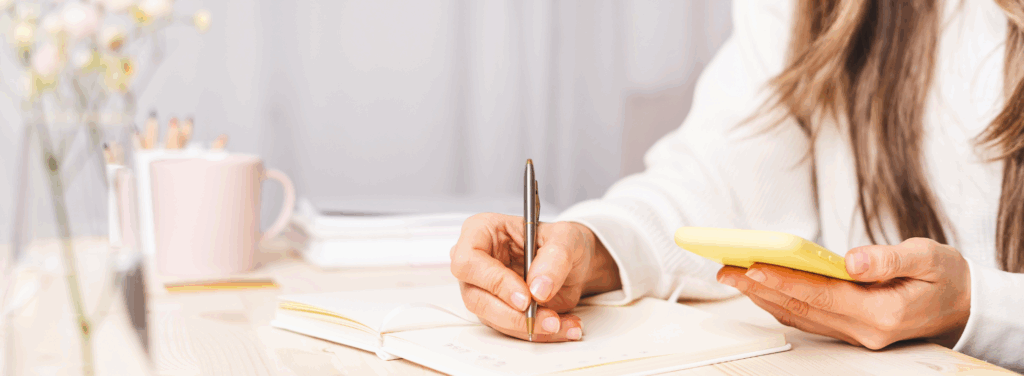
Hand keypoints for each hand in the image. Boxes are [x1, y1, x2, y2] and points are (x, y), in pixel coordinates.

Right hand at [450, 213, 620, 341]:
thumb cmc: (562, 241)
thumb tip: (538, 288)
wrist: (574, 263)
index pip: (468, 261)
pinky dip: (538, 332)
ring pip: (493, 319)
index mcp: (481, 231)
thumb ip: (555, 258)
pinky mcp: (498, 311)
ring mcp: (484, 289)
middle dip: (513, 314)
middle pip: (475, 297)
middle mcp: (477, 262)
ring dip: (529, 327)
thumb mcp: (567, 238)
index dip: (494, 282)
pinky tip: (562, 325)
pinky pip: (511, 329)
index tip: (525, 297)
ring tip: (559, 322)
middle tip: (546, 317)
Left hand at [717, 237, 970, 348]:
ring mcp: (856, 334)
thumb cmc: (947, 278)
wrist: (966, 305)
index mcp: (883, 314)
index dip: (785, 281)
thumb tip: (852, 259)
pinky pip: (808, 317)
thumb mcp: (928, 258)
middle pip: (802, 308)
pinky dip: (781, 301)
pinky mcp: (850, 329)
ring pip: (800, 315)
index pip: (822, 297)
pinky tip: (760, 286)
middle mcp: (865, 331)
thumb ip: (890, 259)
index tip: (753, 266)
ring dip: (763, 296)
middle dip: (759, 288)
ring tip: (732, 274)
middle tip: (725, 268)